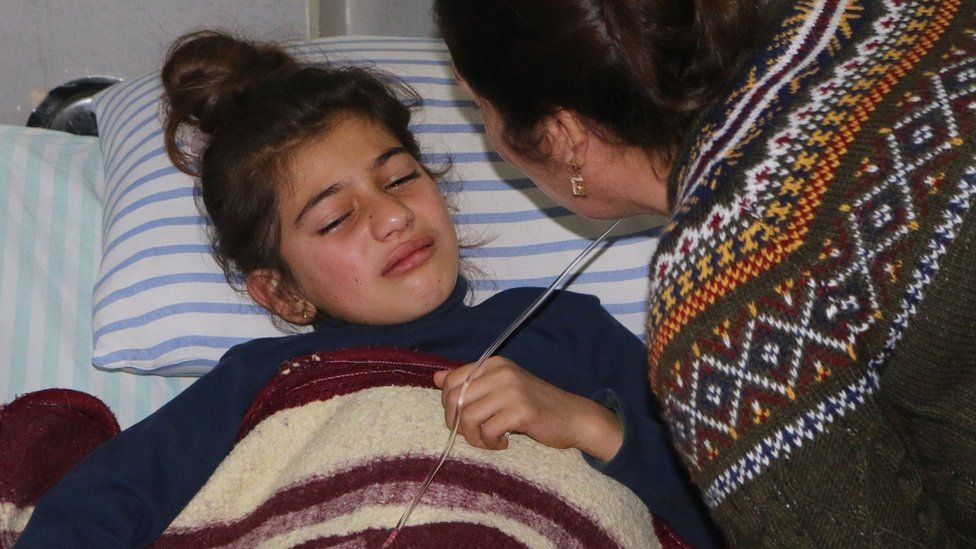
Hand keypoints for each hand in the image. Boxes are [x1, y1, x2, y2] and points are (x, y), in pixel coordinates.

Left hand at [432, 356, 622, 460]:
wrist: (573, 417)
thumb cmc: (535, 405)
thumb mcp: (501, 387)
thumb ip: (471, 382)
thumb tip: (436, 377)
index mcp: (494, 364)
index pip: (451, 381)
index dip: (449, 405)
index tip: (463, 418)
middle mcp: (501, 372)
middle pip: (455, 401)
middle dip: (459, 424)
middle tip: (476, 434)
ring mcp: (512, 390)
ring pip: (468, 417)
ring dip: (474, 437)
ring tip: (489, 441)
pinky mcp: (521, 411)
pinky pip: (487, 431)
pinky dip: (491, 443)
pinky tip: (504, 443)